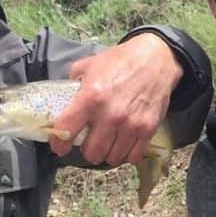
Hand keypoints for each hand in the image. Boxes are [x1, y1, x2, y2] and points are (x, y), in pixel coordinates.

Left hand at [50, 34, 182, 165]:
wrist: (156, 58)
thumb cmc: (121, 60)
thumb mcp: (89, 65)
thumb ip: (73, 83)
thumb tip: (64, 100)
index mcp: (91, 97)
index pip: (66, 130)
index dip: (59, 143)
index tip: (60, 146)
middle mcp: (110, 115)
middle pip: (92, 152)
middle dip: (88, 150)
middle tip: (90, 142)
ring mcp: (131, 124)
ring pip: (112, 158)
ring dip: (108, 153)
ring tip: (108, 143)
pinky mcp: (148, 129)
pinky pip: (133, 156)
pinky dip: (127, 153)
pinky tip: (124, 143)